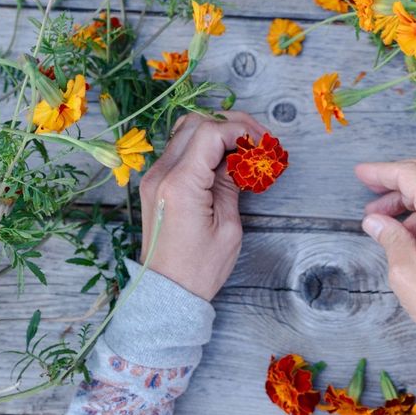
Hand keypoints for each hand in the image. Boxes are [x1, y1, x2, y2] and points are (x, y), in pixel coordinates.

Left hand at [138, 111, 268, 300]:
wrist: (167, 291)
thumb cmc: (199, 268)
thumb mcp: (229, 226)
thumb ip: (231, 183)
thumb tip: (241, 158)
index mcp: (180, 185)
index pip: (211, 133)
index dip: (241, 131)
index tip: (261, 144)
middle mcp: (161, 175)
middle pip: (197, 123)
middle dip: (231, 125)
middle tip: (258, 141)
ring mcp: (154, 177)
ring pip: (185, 130)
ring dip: (216, 131)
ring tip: (242, 146)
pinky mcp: (155, 183)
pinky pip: (178, 148)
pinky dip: (203, 144)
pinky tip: (223, 158)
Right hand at [355, 158, 415, 338]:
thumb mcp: (405, 272)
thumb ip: (389, 237)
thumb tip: (376, 222)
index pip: (410, 174)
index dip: (382, 172)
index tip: (362, 174)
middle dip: (398, 176)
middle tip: (372, 188)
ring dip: (413, 194)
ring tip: (384, 218)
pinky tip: (410, 228)